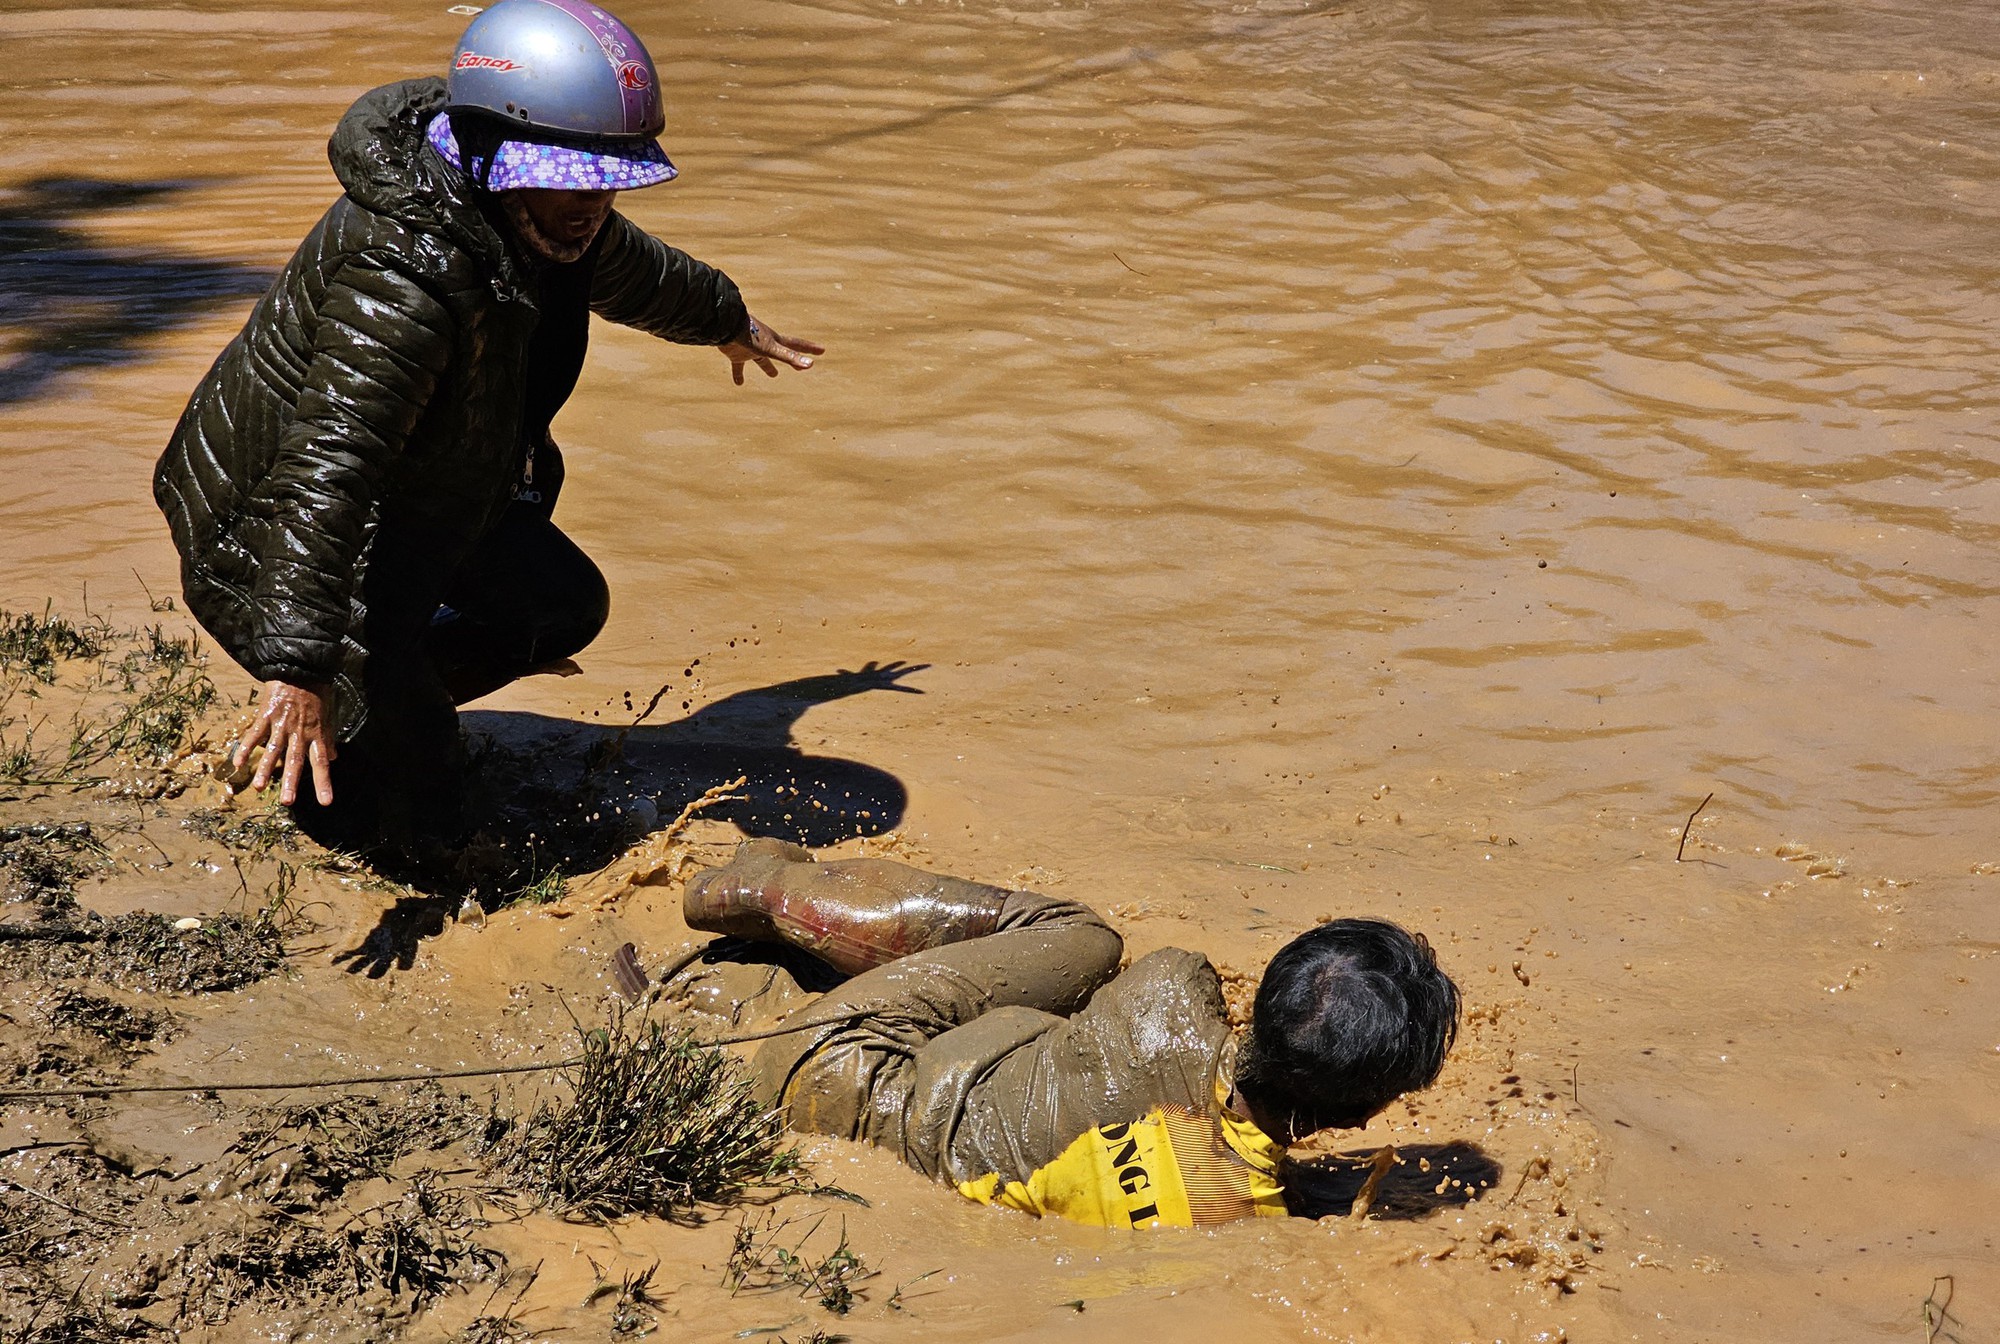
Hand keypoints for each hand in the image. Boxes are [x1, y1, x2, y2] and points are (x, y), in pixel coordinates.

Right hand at [236, 681, 337, 805]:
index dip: (323, 782)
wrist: (300, 667)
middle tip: (287, 802)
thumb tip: (333, 757)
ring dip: (266, 769)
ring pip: (273, 750)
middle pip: (295, 760)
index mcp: (316, 734)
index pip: (321, 763)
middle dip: (292, 782)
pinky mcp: (266, 714)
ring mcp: (281, 724)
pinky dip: (245, 748)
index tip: (325, 802)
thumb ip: (328, 738)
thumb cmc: (316, 692)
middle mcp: (299, 732)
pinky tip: (237, 763)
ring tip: (260, 788)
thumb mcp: (328, 715)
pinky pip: (254, 734)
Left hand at [718, 314, 822, 385]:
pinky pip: (738, 367)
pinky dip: (739, 375)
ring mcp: (750, 349)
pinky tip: (738, 383)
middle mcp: (765, 344)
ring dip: (767, 367)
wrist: (726, 326)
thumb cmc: (750, 335)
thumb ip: (790, 357)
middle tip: (800, 367)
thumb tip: (810, 365)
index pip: (797, 346)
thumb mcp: (772, 349)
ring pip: (762, 360)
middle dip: (792, 359)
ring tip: (774, 375)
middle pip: (782, 353)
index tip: (822, 350)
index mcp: (775, 341)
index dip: (810, 349)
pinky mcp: (736, 354)